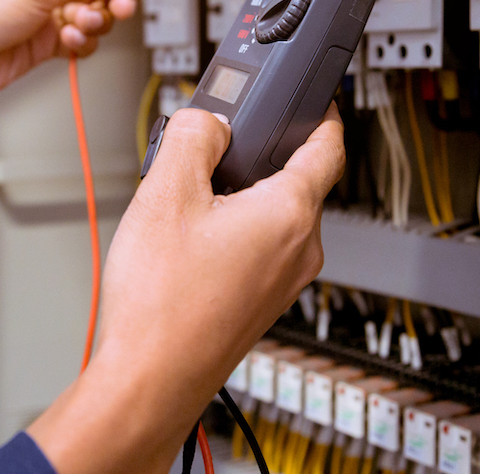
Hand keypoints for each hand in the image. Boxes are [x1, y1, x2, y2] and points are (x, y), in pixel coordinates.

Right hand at [27, 103, 345, 473]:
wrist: (150, 381)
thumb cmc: (162, 303)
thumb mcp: (166, 193)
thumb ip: (194, 136)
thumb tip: (210, 120)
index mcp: (290, 214)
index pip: (329, 145)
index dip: (320, 112)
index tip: (312, 97)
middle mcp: (299, 250)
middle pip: (296, 179)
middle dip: (258, 154)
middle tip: (215, 143)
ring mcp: (283, 282)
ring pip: (274, 215)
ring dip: (240, 194)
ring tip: (187, 198)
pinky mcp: (262, 303)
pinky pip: (260, 247)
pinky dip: (234, 228)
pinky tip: (188, 240)